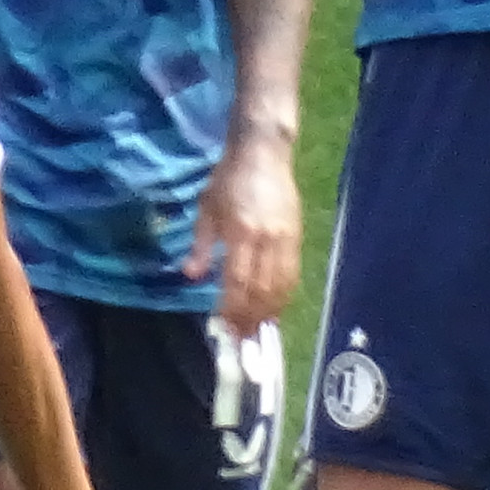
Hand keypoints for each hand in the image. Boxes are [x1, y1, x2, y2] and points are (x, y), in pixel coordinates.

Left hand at [183, 133, 301, 333]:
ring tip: (258, 328)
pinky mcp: (297, 236)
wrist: (262, 152)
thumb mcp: (206, 207)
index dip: (232, 309)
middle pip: (261, 290)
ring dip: (269, 311)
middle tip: (241, 337)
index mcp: (241, 232)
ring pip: (281, 286)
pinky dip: (284, 295)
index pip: (237, 282)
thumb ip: (201, 244)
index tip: (225, 327)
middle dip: (251, 317)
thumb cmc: (228, 178)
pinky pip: (292, 273)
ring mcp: (285, 238)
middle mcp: (267, 239)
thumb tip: (192, 276)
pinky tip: (275, 307)